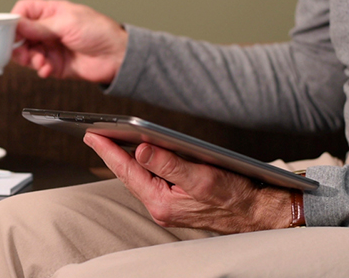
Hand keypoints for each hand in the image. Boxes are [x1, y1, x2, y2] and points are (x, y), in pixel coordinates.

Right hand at [10, 0, 127, 83]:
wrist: (116, 56)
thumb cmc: (100, 32)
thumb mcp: (67, 23)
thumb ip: (40, 26)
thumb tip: (18, 24)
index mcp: (51, 12)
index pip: (24, 11)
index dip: (15, 21)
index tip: (10, 31)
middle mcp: (48, 29)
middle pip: (21, 35)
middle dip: (19, 44)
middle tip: (22, 51)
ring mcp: (51, 47)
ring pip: (27, 53)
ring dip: (30, 59)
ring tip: (40, 61)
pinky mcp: (55, 64)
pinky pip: (39, 67)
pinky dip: (40, 69)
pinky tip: (47, 69)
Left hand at [83, 132, 292, 233]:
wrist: (256, 214)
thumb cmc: (234, 198)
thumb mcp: (201, 177)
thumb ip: (169, 164)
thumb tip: (141, 150)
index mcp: (161, 202)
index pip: (127, 171)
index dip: (108, 151)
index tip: (92, 135)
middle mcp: (160, 206)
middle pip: (128, 175)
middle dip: (110, 154)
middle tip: (93, 135)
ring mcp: (166, 205)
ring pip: (138, 178)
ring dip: (123, 160)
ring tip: (108, 141)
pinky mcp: (174, 201)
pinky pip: (150, 181)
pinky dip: (140, 166)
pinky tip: (137, 155)